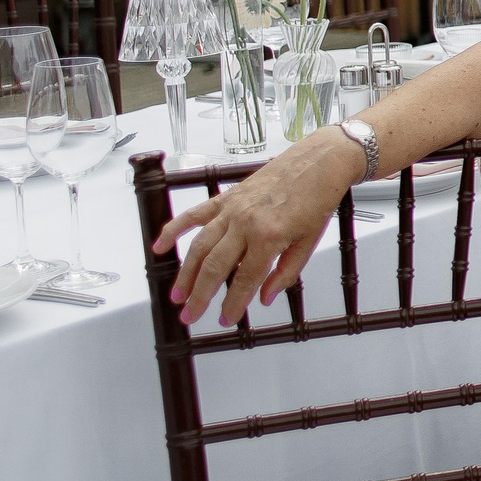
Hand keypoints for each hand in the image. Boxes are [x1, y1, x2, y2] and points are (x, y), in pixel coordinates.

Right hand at [151, 130, 365, 326]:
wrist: (320, 161)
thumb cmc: (318, 200)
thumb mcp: (309, 242)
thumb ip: (286, 273)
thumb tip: (263, 299)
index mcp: (269, 237)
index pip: (245, 279)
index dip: (233, 303)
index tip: (225, 319)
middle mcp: (245, 223)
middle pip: (215, 266)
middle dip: (200, 295)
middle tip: (190, 315)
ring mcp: (233, 208)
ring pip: (200, 246)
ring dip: (185, 273)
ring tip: (177, 296)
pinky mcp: (227, 196)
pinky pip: (195, 214)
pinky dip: (174, 229)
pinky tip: (159, 246)